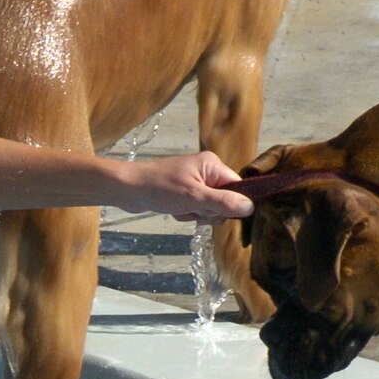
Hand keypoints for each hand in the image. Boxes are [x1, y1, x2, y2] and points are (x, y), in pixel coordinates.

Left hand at [111, 151, 253, 222]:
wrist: (127, 189)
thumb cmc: (159, 188)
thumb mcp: (194, 197)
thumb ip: (223, 203)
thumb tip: (250, 207)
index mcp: (212, 165)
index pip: (237, 187)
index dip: (229, 203)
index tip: (213, 210)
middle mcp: (206, 170)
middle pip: (225, 200)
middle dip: (208, 210)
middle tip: (191, 208)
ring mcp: (195, 181)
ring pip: (210, 207)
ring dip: (196, 214)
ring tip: (179, 208)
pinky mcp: (185, 191)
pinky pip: (196, 208)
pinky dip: (187, 213)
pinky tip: (174, 210)